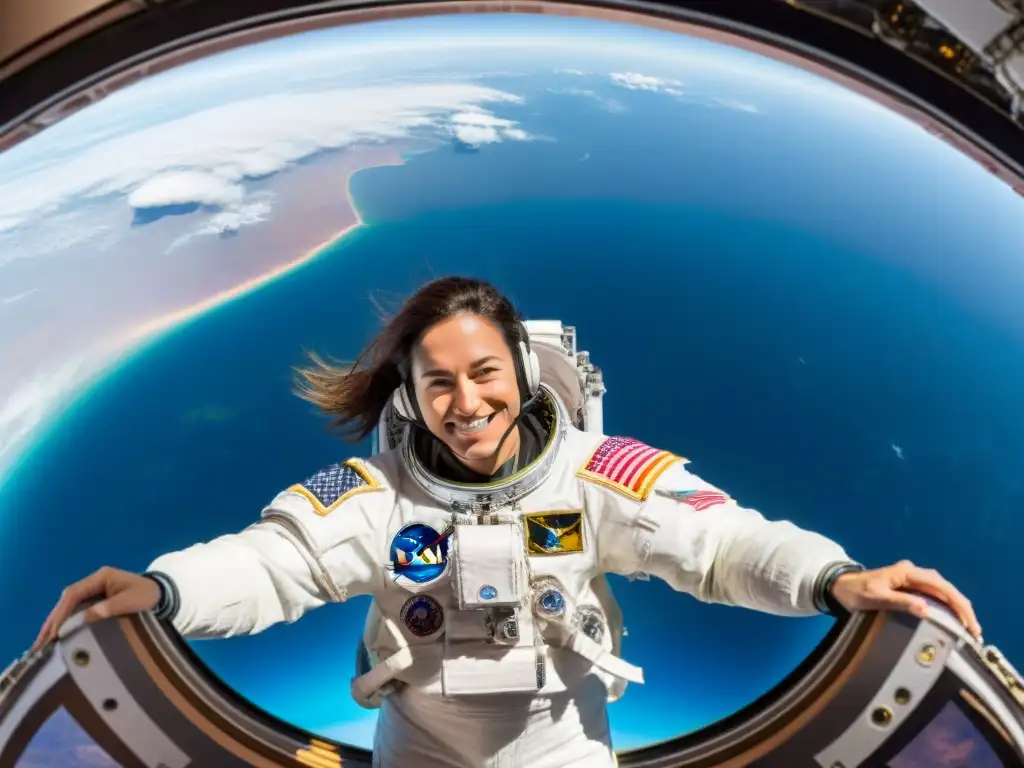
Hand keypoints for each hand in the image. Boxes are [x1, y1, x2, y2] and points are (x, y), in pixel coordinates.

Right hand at [32, 567, 160, 652]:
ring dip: (54, 626)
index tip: (54, 633)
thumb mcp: (133, 601)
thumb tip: (86, 617)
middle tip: (39, 644)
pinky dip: (64, 626)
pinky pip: (74, 612)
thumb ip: (111, 607)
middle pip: (65, 601)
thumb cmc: (148, 595)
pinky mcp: (95, 601)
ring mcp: (93, 591)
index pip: (73, 594)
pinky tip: (56, 641)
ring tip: (41, 646)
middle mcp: (93, 582)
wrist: (163, 595)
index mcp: (101, 577)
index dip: (61, 614)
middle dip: (52, 622)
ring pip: (67, 608)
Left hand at [830, 560, 980, 639]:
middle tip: (974, 630)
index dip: (958, 604)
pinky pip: (933, 595)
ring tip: (968, 627)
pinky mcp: (908, 587)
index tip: (968, 621)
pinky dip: (945, 607)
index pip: (940, 586)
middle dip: (962, 607)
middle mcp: (912, 573)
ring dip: (956, 607)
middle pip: (945, 588)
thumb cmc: (856, 591)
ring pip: (941, 591)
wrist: (840, 587)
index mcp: (907, 572)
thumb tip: (926, 610)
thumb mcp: (877, 598)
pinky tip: (952, 619)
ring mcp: (911, 579)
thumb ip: (901, 602)